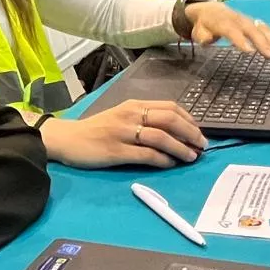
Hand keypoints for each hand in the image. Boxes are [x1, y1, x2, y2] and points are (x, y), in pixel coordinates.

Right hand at [39, 101, 205, 168]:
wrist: (67, 140)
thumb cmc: (96, 130)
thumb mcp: (121, 117)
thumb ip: (143, 120)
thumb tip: (174, 131)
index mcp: (133, 105)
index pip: (170, 107)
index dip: (189, 120)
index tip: (198, 132)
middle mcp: (130, 115)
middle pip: (169, 119)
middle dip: (190, 133)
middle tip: (202, 145)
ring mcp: (123, 133)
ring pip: (161, 137)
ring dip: (181, 148)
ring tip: (191, 157)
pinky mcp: (116, 151)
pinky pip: (146, 155)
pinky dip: (163, 160)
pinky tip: (171, 164)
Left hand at [183, 1, 269, 55]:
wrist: (210, 9)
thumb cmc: (205, 25)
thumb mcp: (198, 32)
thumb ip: (203, 37)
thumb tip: (208, 39)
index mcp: (222, 22)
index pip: (232, 30)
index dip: (240, 40)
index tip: (249, 51)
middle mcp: (238, 19)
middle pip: (252, 30)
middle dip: (263, 42)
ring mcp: (247, 20)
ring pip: (261, 28)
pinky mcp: (253, 22)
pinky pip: (266, 28)